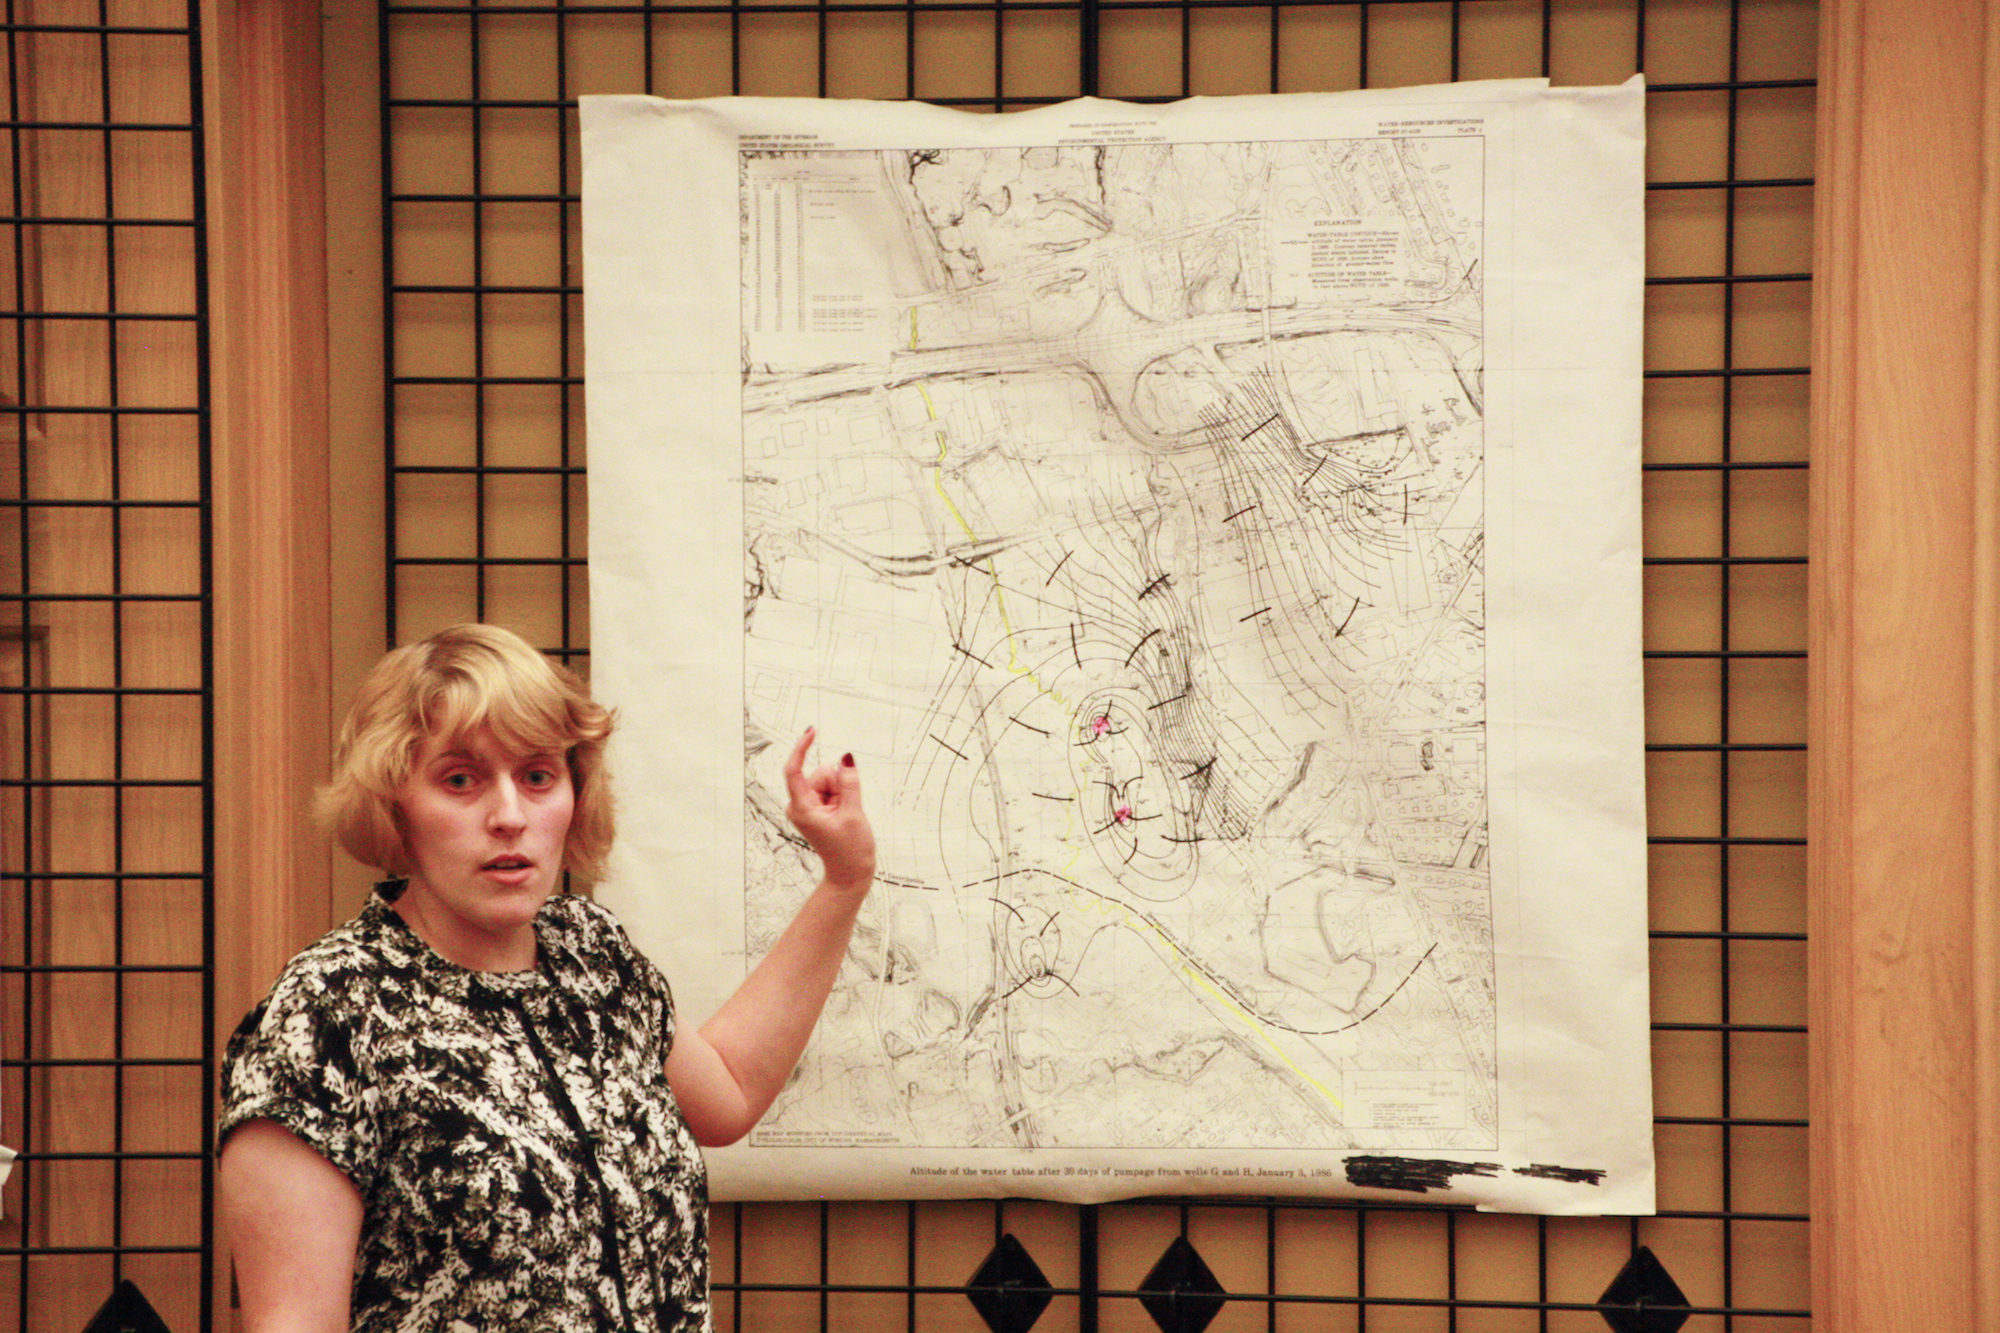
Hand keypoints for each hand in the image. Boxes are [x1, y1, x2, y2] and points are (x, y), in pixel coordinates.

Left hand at [783, 728, 875, 891]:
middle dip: (839, 785)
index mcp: (802, 808)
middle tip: (846, 811)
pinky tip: (844, 815)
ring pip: (830, 781)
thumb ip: (850, 783)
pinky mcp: (817, 809)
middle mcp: (801, 805)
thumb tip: (846, 758)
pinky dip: (842, 798)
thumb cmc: (849, 851)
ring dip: (843, 794)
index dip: (801, 748)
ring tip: (845, 816)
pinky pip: (833, 790)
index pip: (794, 770)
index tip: (812, 731)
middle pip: (821, 774)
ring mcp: (809, 807)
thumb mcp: (854, 813)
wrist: (850, 874)